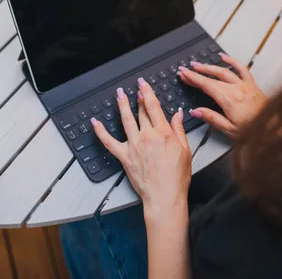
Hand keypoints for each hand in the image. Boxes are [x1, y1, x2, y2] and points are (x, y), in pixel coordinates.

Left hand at [92, 78, 191, 216]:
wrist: (165, 196)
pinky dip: (101, 132)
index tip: (143, 85)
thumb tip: (178, 113)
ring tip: (119, 95)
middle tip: (136, 89)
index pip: (154, 107)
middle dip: (138, 98)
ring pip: (126, 119)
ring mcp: (134, 145)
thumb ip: (179, 129)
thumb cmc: (177, 177)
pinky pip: (109, 142)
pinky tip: (95, 123)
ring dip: (122, 105)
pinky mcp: (124, 156)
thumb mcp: (185, 150)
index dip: (147, 93)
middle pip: (141, 112)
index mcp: (163, 132)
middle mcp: (147, 135)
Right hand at [178, 53, 266, 139]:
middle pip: (212, 78)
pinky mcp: (252, 85)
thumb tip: (195, 111)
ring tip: (198, 64)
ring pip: (224, 71)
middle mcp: (236, 89)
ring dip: (209, 67)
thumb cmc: (254, 132)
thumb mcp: (230, 130)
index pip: (206, 85)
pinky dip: (232, 61)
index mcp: (229, 100)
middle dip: (197, 73)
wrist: (275, 129)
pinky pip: (242, 69)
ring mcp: (245, 85)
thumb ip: (212, 118)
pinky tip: (224, 57)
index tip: (183, 74)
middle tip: (185, 70)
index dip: (193, 78)